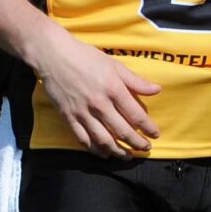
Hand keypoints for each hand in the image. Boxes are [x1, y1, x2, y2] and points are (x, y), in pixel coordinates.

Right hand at [31, 28, 160, 156]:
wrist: (53, 55)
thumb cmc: (85, 57)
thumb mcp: (114, 65)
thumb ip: (135, 81)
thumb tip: (157, 90)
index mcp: (113, 89)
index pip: (136, 115)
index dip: (148, 128)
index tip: (155, 135)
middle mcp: (99, 104)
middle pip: (122, 131)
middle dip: (136, 143)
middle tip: (145, 148)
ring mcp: (82, 112)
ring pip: (103, 140)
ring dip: (118, 151)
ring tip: (127, 156)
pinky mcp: (68, 117)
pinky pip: (83, 139)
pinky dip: (94, 149)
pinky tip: (104, 153)